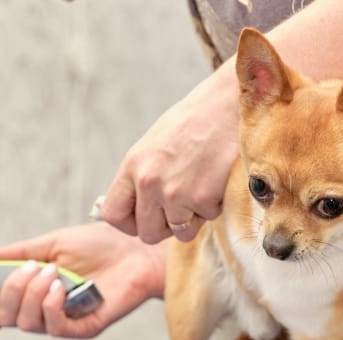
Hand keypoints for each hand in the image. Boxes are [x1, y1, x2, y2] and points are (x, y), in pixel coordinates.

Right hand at [0, 221, 166, 337]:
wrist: (137, 250)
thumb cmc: (101, 246)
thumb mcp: (53, 243)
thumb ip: (20, 253)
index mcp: (34, 294)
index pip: (0, 313)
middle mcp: (46, 311)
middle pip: (8, 319)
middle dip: (11, 292)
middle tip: (33, 268)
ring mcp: (65, 322)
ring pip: (28, 324)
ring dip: (32, 295)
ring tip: (52, 272)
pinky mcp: (85, 328)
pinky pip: (56, 329)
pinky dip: (50, 307)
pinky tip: (60, 288)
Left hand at [100, 68, 239, 243]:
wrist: (228, 103)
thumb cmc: (195, 122)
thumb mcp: (155, 145)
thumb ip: (142, 177)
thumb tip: (137, 211)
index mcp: (133, 166)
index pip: (113, 214)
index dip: (131, 223)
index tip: (146, 217)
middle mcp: (149, 182)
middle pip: (148, 233)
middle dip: (166, 227)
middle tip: (182, 207)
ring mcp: (175, 193)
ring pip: (181, 232)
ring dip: (194, 217)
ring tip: (202, 187)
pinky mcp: (202, 198)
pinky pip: (207, 219)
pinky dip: (215, 205)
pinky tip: (217, 179)